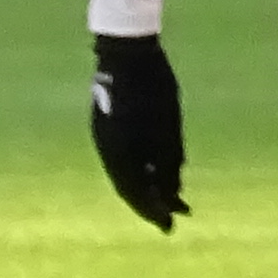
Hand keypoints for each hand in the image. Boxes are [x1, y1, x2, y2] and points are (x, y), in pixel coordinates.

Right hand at [89, 30, 186, 228]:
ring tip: (171, 199)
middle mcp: (108, 150)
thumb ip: (169, 159)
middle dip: (150, 205)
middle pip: (128, 187)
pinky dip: (139, 170)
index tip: (170, 226)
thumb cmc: (152, 85)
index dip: (153, 211)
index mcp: (119, 151)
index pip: (135, 192)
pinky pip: (122, 159)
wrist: (126, 52)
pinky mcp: (108, 128)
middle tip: (170, 221)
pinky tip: (156, 173)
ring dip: (147, 188)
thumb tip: (172, 191)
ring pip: (126, 173)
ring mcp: (105, 139)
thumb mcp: (168, 125)